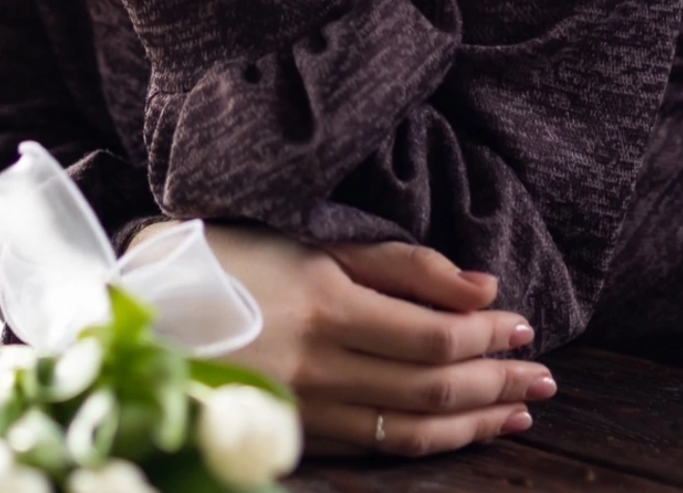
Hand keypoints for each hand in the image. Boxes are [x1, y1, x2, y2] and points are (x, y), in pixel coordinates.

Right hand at [192, 224, 554, 457]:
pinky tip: (459, 433)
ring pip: (411, 425)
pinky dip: (429, 442)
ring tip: (519, 412)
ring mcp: (304, 406)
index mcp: (325, 299)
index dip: (488, 335)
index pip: (434, 332)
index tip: (525, 327)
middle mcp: (319, 361)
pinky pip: (375, 445)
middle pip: (432, 383)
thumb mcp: (306, 236)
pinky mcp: (292, 434)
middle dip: (497, 381)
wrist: (138, 307)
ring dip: (475, 421)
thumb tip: (482, 287)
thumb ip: (397, 263)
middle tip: (544, 379)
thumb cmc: (223, 255)